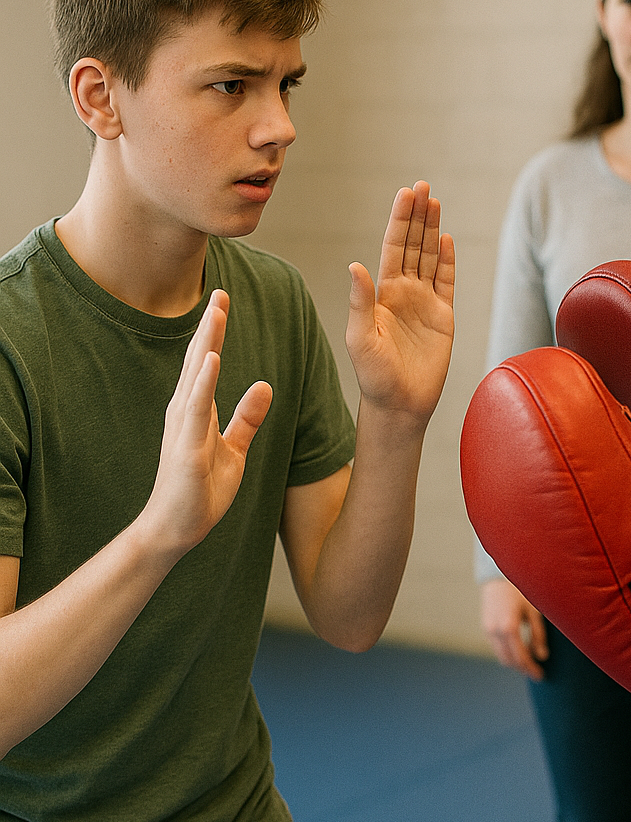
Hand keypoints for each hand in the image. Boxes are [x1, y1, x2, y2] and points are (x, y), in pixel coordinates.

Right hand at [142, 290, 272, 557]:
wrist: (175, 530)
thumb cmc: (200, 492)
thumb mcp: (233, 450)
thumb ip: (245, 418)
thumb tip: (264, 385)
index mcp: (196, 411)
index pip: (207, 363)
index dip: (215, 332)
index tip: (222, 300)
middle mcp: (185, 412)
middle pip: (198, 360)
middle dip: (210, 326)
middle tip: (219, 291)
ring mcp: (183, 429)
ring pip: (196, 378)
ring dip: (206, 343)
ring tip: (216, 313)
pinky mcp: (185, 449)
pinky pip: (196, 409)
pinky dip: (204, 382)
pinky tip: (211, 358)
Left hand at [346, 181, 455, 424]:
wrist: (399, 404)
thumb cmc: (374, 375)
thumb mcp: (360, 337)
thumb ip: (360, 301)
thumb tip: (355, 265)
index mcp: (382, 293)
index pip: (393, 247)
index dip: (400, 220)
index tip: (406, 194)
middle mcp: (403, 292)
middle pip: (413, 245)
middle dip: (417, 216)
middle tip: (423, 186)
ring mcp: (425, 303)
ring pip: (431, 257)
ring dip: (433, 230)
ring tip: (435, 201)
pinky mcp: (443, 317)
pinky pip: (447, 282)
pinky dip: (448, 260)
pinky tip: (447, 239)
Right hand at [481, 578, 548, 679]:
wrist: (499, 576)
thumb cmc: (521, 591)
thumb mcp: (534, 611)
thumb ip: (538, 635)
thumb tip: (542, 656)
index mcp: (510, 628)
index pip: (521, 658)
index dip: (531, 669)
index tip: (541, 676)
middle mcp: (496, 631)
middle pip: (510, 661)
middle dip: (523, 669)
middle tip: (536, 672)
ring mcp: (488, 630)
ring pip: (501, 656)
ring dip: (515, 662)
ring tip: (530, 662)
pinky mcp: (485, 627)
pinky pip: (497, 647)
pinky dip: (508, 653)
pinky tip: (520, 649)